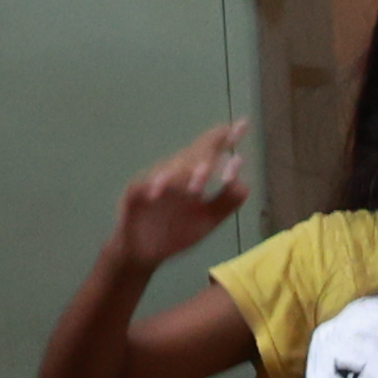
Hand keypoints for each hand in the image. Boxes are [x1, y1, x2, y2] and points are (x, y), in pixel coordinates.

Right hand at [108, 121, 249, 270]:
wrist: (145, 254)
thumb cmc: (176, 233)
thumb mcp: (207, 220)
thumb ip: (226, 202)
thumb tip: (243, 180)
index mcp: (192, 177)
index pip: (210, 152)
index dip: (224, 138)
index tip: (242, 124)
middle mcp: (173, 173)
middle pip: (191, 154)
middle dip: (209, 150)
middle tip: (226, 143)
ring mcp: (152, 181)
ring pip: (170, 168)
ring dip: (184, 173)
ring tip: (198, 185)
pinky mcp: (133, 194)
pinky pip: (143, 186)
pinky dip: (153, 186)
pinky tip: (160, 189)